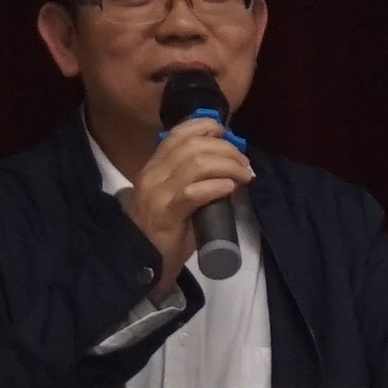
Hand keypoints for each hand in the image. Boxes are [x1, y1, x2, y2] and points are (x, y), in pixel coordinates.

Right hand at [122, 119, 253, 275]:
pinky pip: (194, 192)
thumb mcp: (176, 195)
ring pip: (196, 164)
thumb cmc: (165, 228)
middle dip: (226, 149)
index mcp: (154, 166)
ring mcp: (158, 193)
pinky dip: (216, 186)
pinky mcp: (166, 214)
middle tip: (244, 163)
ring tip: (243, 175)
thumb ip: (192, 178)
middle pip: (193, 146)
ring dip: (227, 166)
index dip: (206, 128)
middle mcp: (153, 174)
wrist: (143, 259)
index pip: (178, 133)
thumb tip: (227, 165)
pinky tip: (229, 188)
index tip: (227, 135)